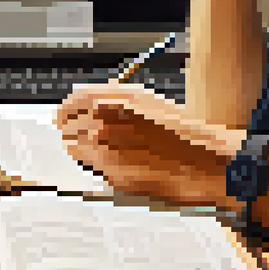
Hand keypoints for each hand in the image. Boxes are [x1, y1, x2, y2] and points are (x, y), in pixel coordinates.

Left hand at [57, 83, 236, 207]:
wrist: (205, 162)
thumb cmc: (182, 133)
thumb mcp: (147, 104)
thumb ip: (114, 103)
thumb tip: (85, 106)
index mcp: (117, 97)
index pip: (73, 101)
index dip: (66, 110)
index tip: (62, 116)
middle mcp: (108, 119)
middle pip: (69, 126)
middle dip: (72, 131)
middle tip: (78, 136)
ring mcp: (107, 146)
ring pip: (75, 148)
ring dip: (81, 149)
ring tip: (103, 151)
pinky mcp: (111, 172)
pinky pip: (92, 168)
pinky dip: (96, 166)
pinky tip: (115, 164)